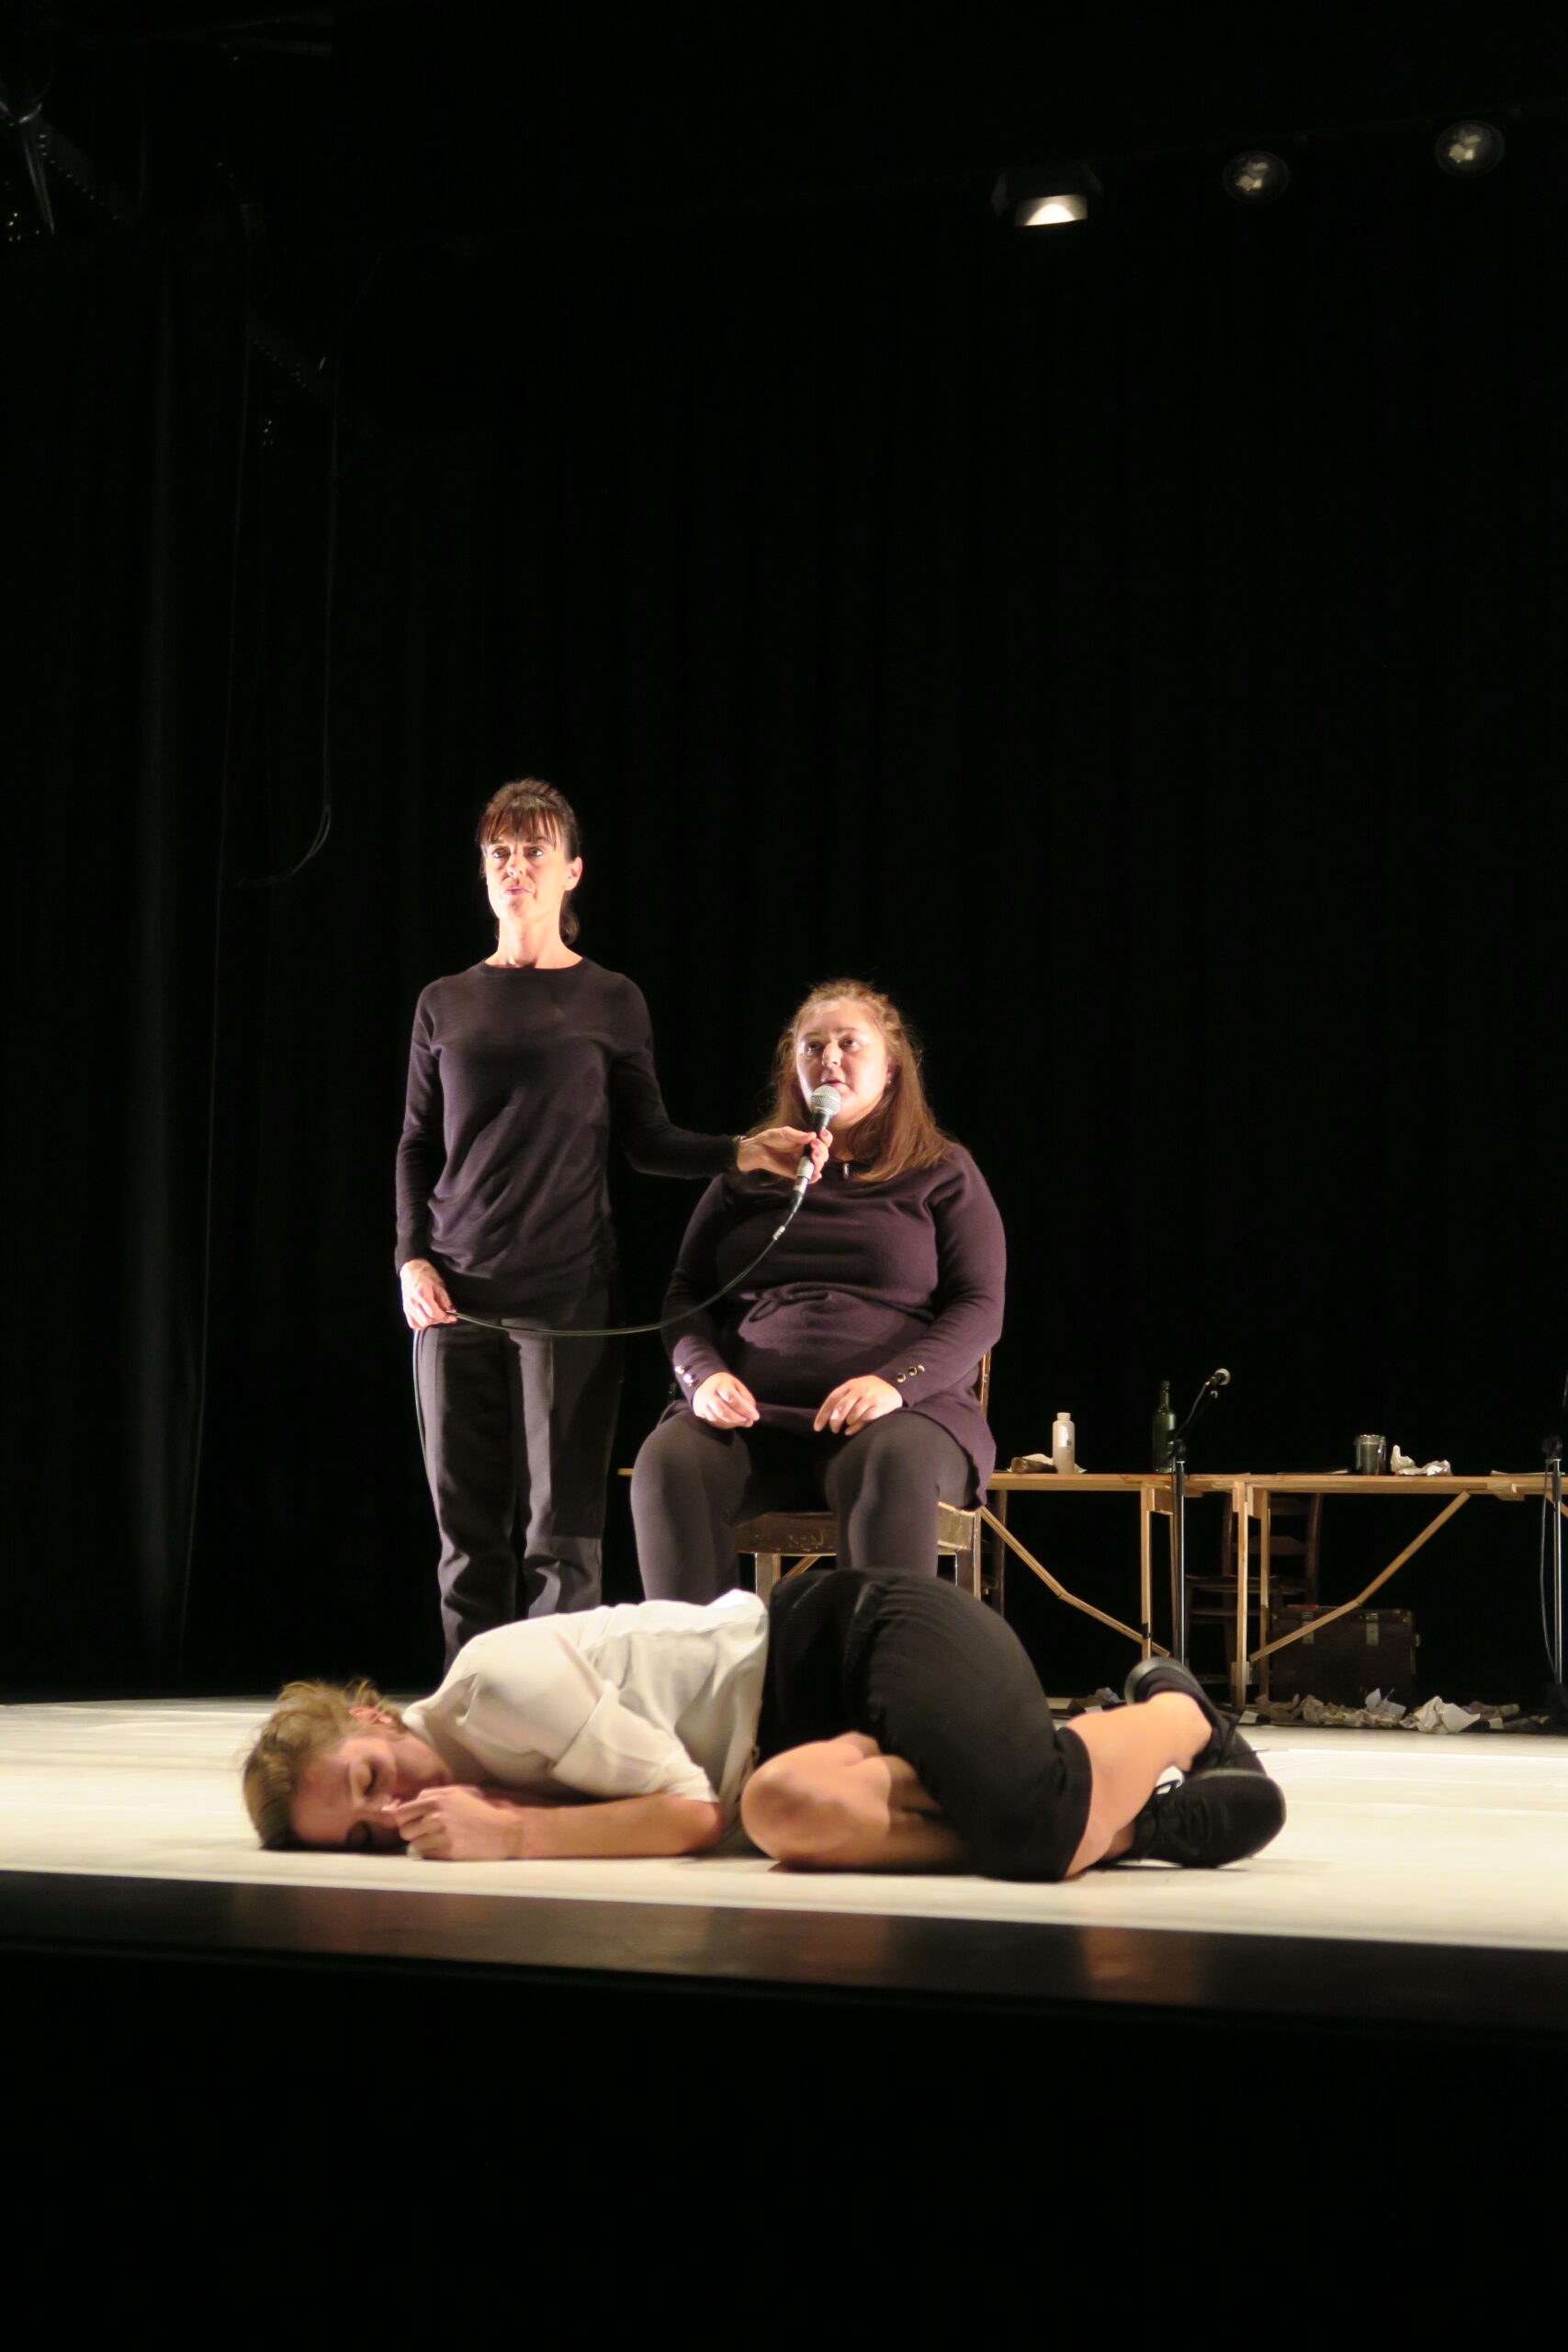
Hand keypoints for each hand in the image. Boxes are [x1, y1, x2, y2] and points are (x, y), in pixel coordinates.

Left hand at [386, 1785, 530, 1859]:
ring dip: (424, 1843)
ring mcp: (442, 1836)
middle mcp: (436, 1817)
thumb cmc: (479, 1810)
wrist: (503, 1830)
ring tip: (439, 1839)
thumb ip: (431, 1795)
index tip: (411, 1822)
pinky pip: (427, 1855)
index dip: (403, 1819)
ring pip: (415, 1845)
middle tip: (425, 1832)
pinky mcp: (448, 1852)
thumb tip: (408, 1803)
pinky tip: (446, 1847)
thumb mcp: (458, 1793)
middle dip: (412, 1832)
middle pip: (404, 1831)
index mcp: (437, 1800)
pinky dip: (433, 1853)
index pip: (401, 1813)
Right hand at [401, 1258, 456, 1328]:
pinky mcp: (405, 1309)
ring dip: (431, 1322)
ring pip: (420, 1324)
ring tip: (436, 1315)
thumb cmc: (426, 1274)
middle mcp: (413, 1302)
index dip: (445, 1318)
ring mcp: (408, 1306)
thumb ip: (444, 1299)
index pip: (434, 1313)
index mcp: (422, 1294)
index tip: (453, 1318)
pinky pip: (413, 1323)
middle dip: (439, 1320)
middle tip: (445, 1315)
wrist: (412, 1269)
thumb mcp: (439, 1284)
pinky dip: (421, 1324)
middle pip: (427, 1320)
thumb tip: (451, 1310)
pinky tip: (427, 1318)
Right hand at [692, 1372, 760, 1427]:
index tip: (755, 1416)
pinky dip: (723, 1423)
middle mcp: (709, 1394)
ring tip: (740, 1420)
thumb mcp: (737, 1385)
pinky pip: (712, 1420)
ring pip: (717, 1418)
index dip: (745, 1410)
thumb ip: (746, 1398)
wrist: (703, 1381)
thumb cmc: (724, 1384)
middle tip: (748, 1421)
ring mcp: (702, 1403)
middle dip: (738, 1419)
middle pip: (724, 1411)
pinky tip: (729, 1420)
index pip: (733, 1399)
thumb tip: (752, 1414)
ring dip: (731, 1422)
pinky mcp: (698, 1411)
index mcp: (721, 1384)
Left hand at [737, 1127, 830, 1183]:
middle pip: (823, 1155)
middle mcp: (806, 1154)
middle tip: (814, 1144)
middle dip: (822, 1150)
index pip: (822, 1142)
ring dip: (820, 1160)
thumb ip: (799, 1135)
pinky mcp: (795, 1173)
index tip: (822, 1134)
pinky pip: (808, 1178)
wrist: (758, 1149)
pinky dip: (814, 1177)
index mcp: (806, 1143)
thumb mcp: (786, 1132)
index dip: (826, 1139)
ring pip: (818, 1166)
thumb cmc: (771, 1139)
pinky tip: (816, 1172)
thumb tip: (813, 1135)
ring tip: (813, 1154)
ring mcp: (801, 1164)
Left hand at [813, 1376, 902, 1435]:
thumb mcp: (856, 1389)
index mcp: (850, 1385)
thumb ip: (844, 1400)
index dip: (823, 1414)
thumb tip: (830, 1419)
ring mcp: (870, 1397)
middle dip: (834, 1421)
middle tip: (833, 1430)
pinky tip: (852, 1430)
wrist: (895, 1386)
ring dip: (847, 1423)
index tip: (817, 1428)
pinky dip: (857, 1426)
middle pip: (841, 1407)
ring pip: (853, 1414)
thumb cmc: (870, 1391)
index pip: (832, 1399)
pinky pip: (865, 1418)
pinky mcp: (880, 1405)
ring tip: (847, 1426)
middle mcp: (859, 1390)